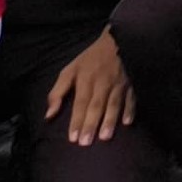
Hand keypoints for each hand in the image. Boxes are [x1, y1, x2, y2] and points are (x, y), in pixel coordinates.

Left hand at [46, 30, 133, 145]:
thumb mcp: (70, 70)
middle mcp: (102, 81)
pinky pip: (132, 97)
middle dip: (91, 124)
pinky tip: (127, 122)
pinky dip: (130, 109)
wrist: (118, 39)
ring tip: (105, 136)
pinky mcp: (133, 82)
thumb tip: (49, 115)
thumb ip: (57, 92)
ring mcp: (119, 82)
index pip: (80, 102)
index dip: (76, 120)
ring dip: (109, 120)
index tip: (73, 138)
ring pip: (113, 103)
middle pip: (96, 105)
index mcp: (85, 78)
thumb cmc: (91, 59)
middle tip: (86, 142)